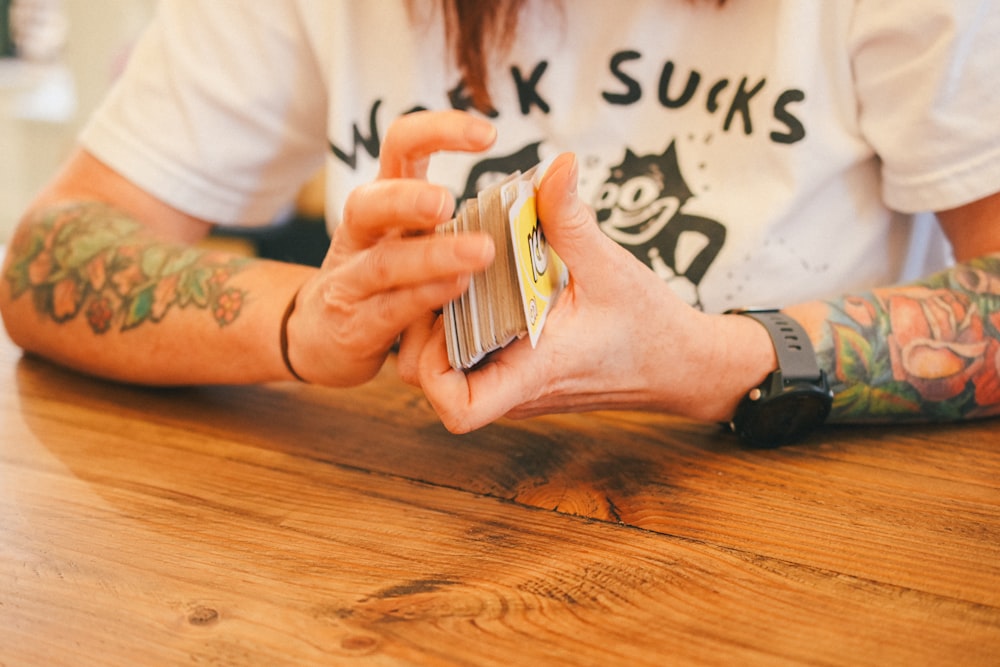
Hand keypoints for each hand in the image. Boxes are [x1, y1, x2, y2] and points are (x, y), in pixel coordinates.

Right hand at [285, 110, 497, 385]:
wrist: (323, 338)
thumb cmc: (390, 279)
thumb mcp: (420, 236)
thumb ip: (472, 212)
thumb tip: (553, 179)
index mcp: (385, 200)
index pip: (401, 147)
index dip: (438, 131)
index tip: (490, 134)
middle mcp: (363, 234)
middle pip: (369, 203)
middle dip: (407, 199)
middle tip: (447, 201)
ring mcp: (352, 281)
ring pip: (385, 263)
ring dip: (431, 256)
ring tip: (480, 252)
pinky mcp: (355, 328)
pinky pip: (389, 310)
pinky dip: (424, 299)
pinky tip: (457, 290)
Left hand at [405, 153, 776, 432]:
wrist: (677, 364)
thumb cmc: (649, 327)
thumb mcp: (612, 268)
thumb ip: (572, 219)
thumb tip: (557, 164)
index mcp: (532, 374)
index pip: (459, 409)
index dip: (433, 369)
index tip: (443, 313)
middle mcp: (514, 389)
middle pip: (430, 381)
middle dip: (420, 327)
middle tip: (436, 272)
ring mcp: (513, 386)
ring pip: (444, 369)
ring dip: (436, 322)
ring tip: (450, 270)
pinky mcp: (517, 374)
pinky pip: (468, 358)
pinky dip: (460, 323)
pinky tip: (474, 280)